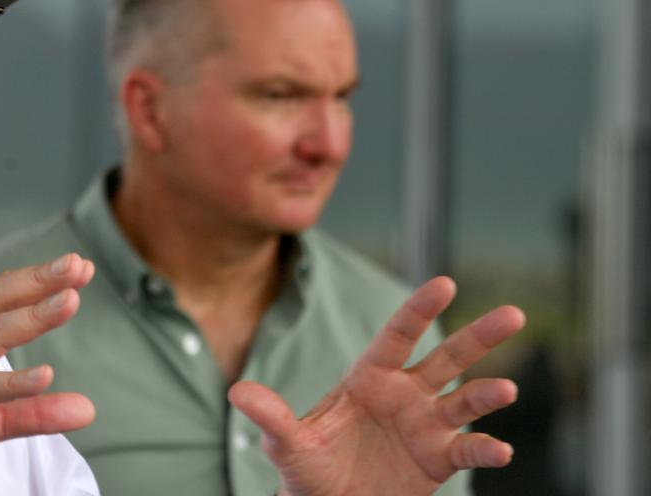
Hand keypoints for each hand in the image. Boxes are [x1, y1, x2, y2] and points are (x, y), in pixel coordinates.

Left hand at [228, 276, 524, 495]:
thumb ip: (270, 417)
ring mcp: (425, 425)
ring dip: (487, 394)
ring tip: (506, 389)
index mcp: (369, 378)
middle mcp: (405, 395)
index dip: (419, 309)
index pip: (397, 336)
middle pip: (447, 358)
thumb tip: (238, 392)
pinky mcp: (439, 460)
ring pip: (465, 400)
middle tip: (513, 314)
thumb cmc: (307, 470)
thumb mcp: (286, 444)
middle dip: (479, 336)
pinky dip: (486, 448)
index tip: (445, 282)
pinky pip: (468, 449)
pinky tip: (500, 448)